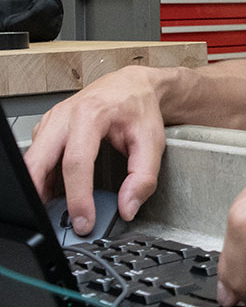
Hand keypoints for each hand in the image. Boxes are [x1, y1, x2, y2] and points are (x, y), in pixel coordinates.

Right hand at [24, 65, 167, 235]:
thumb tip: (128, 207)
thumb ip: (144, 176)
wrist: (132, 85)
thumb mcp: (153, 141)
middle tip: (58, 221)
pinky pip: (36, 157)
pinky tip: (57, 191)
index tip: (84, 221)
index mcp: (91, 115)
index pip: (76, 163)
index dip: (78, 197)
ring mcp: (52, 121)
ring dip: (40, 188)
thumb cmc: (140, 107)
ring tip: (59, 209)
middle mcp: (65, 115)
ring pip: (32, 161)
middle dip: (42, 195)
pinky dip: (42, 178)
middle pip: (39, 162)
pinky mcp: (47, 128)